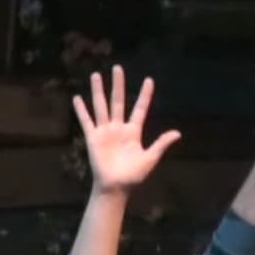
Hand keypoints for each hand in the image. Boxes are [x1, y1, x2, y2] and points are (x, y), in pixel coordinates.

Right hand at [73, 66, 180, 193]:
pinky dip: (81, 110)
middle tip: (117, 68)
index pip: (140, 108)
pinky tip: (77, 98)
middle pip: (118, 101)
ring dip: (99, 91)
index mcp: (133, 131)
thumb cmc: (133, 176)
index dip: (145, 95)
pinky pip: (86, 121)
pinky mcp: (93, 138)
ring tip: (96, 75)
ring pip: (101, 106)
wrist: (115, 187)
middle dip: (118, 85)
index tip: (149, 80)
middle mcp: (118, 128)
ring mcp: (105, 131)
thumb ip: (161, 144)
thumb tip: (177, 133)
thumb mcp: (150, 158)